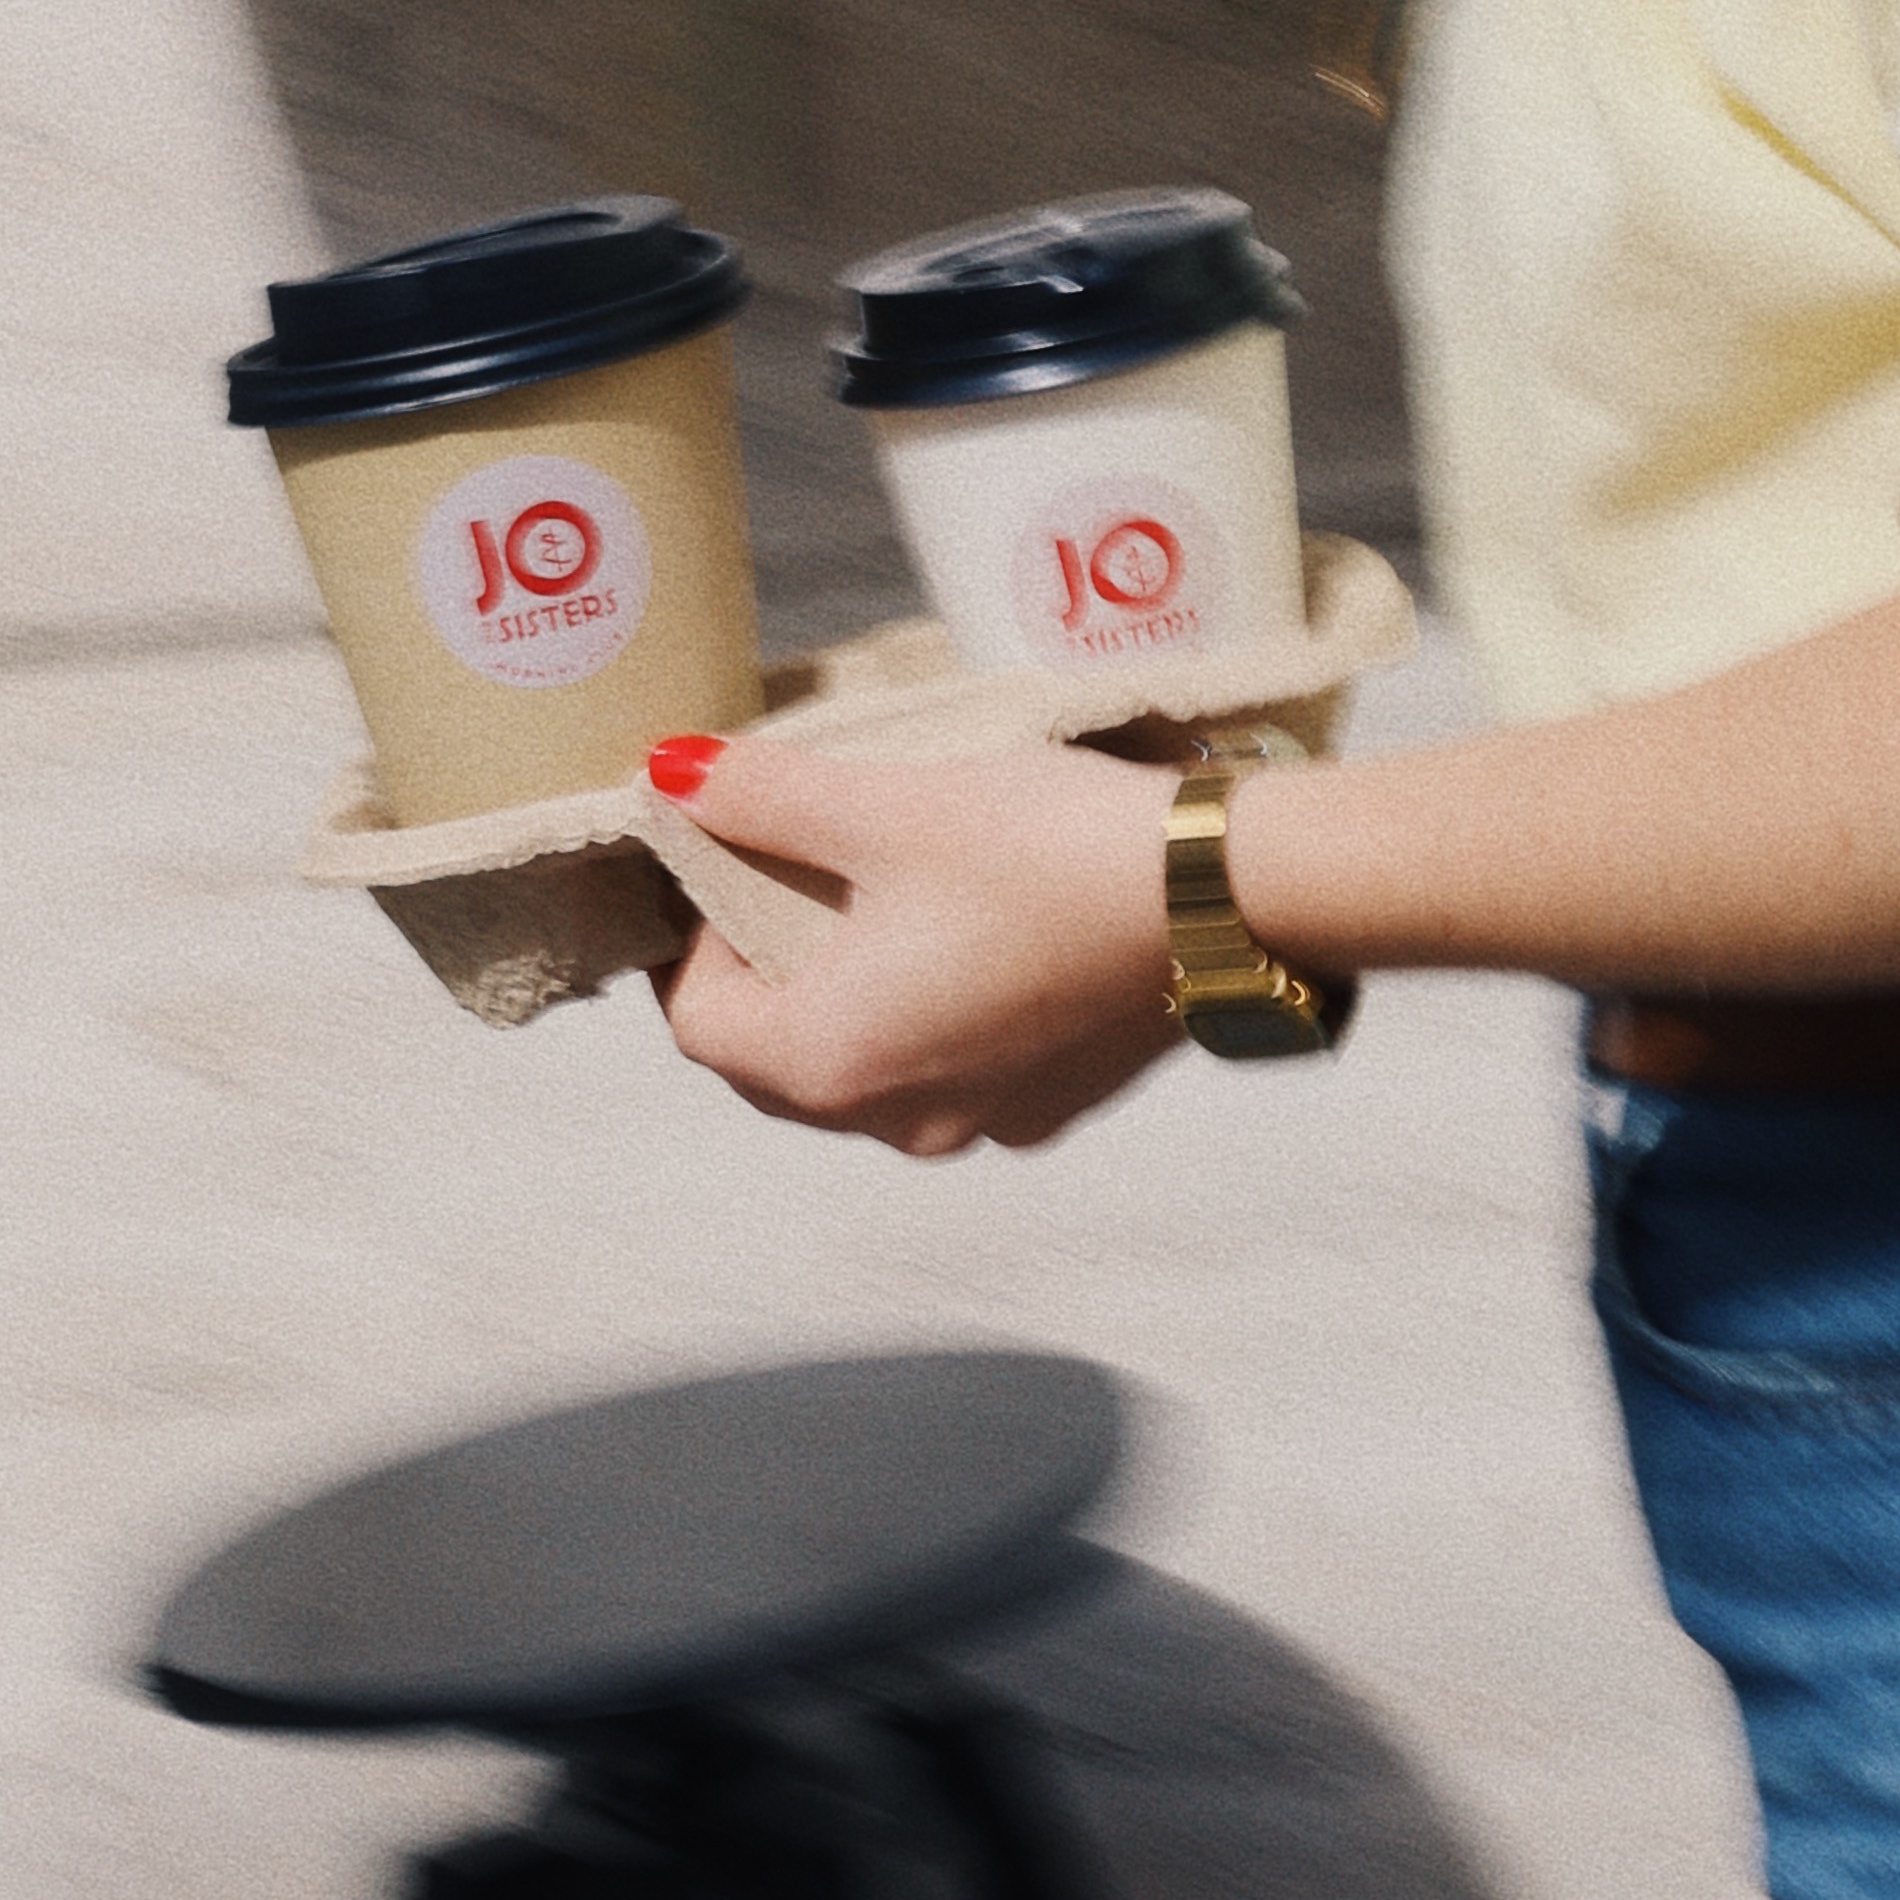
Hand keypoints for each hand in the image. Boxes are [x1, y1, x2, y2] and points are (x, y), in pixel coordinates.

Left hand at [650, 734, 1184, 1154]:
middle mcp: (899, 1121)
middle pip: (778, 1062)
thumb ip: (763, 795)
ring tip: (892, 896)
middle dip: (768, 971)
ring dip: (856, 994)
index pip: (697, 1025)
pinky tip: (985, 931)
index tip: (735, 861)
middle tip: (800, 875)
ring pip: (871, 1069)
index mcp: (833, 1062)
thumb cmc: (1049, 852)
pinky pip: (958, 1069)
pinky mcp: (1054, 1103)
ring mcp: (985, 1123)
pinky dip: (942, 1011)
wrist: (1229, 895)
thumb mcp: (890, 805)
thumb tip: (669, 777)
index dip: (695, 937)